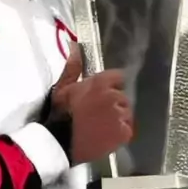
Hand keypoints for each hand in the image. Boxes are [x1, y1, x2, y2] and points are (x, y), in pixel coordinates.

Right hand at [52, 43, 132, 165]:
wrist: (60, 143)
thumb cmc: (60, 114)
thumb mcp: (62, 87)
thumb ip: (73, 67)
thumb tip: (74, 46)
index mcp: (100, 82)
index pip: (119, 76)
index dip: (111, 85)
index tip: (103, 93)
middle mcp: (113, 96)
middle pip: (122, 96)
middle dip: (113, 103)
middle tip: (98, 114)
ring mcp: (120, 115)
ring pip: (125, 113)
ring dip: (117, 118)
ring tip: (101, 126)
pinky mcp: (124, 132)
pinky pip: (127, 129)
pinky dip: (119, 133)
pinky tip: (106, 135)